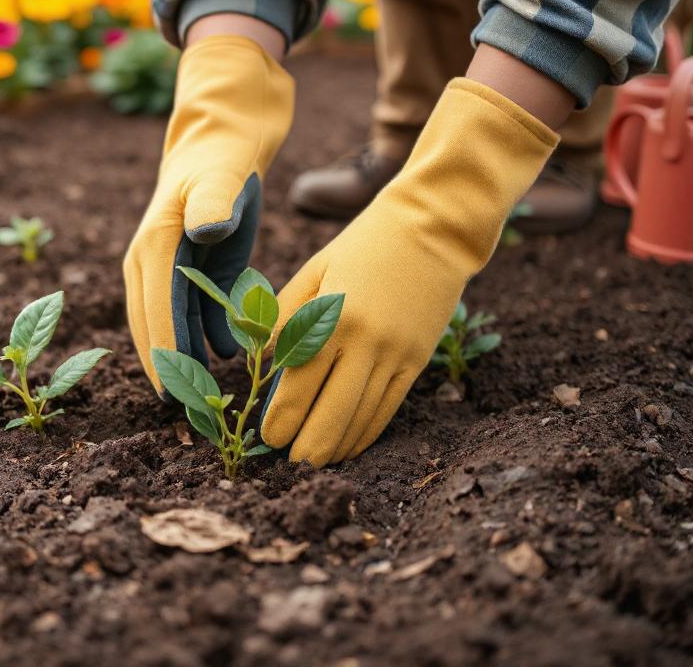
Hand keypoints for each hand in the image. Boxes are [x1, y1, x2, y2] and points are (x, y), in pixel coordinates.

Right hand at [123, 35, 294, 390]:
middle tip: (188, 413)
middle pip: (156, 328)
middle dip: (170, 370)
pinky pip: (198, 316)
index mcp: (154, 247)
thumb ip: (214, 202)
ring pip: (175, 327)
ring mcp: (172, 271)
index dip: (163, 354)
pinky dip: (210, 340)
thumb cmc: (223, 155)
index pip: (156, 312)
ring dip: (189, 361)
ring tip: (209, 399)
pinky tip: (231, 361)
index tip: (174, 395)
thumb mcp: (220, 173)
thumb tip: (203, 230)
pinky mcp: (196, 272)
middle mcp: (153, 264)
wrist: (225, 135)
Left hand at [262, 79, 558, 465]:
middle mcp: (366, 344)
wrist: (434, 228)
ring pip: (362, 419)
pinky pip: (388, 409)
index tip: (266, 439)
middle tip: (287, 464)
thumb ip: (283, 315)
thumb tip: (259, 361)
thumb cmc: (363, 245)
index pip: (298, 385)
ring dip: (336, 447)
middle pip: (331, 415)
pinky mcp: (418, 361)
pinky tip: (348, 448)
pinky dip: (366, 434)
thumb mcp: (314, 270)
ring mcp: (396, 356)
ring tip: (313, 463)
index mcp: (333, 318)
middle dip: (305, 447)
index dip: (280, 420)